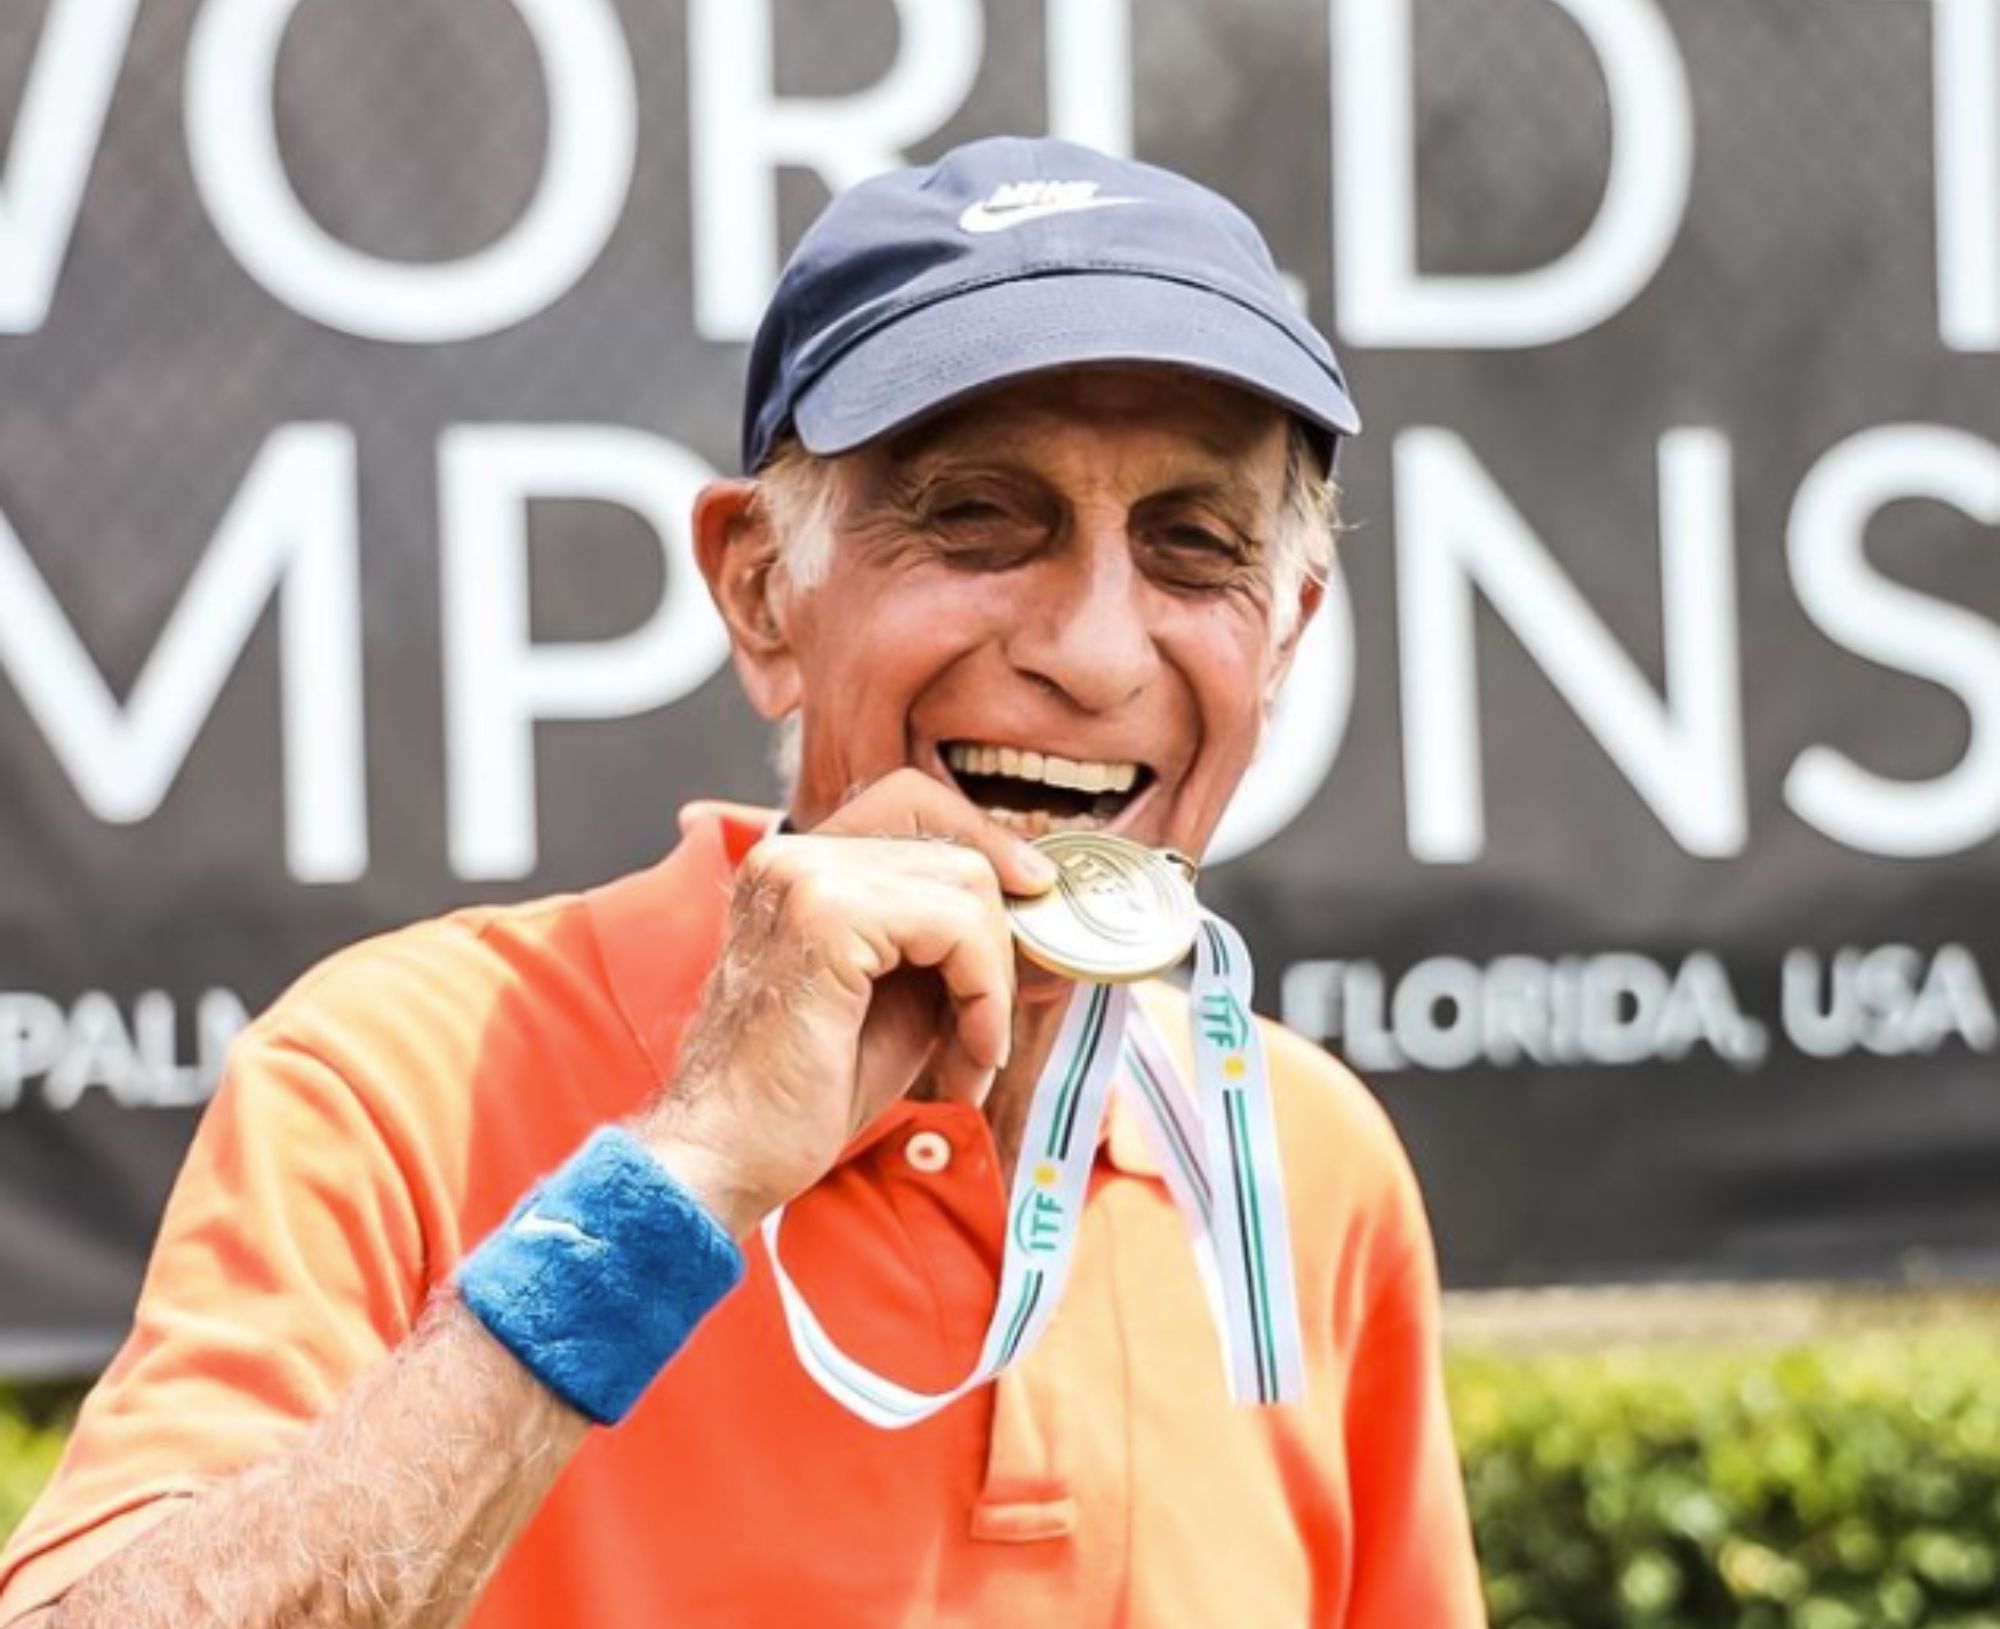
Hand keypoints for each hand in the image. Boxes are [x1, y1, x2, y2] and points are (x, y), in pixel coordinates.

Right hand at [635, 770, 1055, 1233]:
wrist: (728, 1157)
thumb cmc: (804, 1093)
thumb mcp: (898, 996)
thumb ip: (948, 942)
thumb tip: (1035, 901)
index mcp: (800, 866)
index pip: (914, 799)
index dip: (983, 839)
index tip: (1031, 893)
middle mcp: (794, 855)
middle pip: (955, 848)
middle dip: (998, 940)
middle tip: (991, 1023)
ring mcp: (805, 876)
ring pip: (966, 884)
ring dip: (993, 981)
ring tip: (972, 1054)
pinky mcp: (827, 915)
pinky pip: (956, 929)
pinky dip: (984, 997)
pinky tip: (966, 1057)